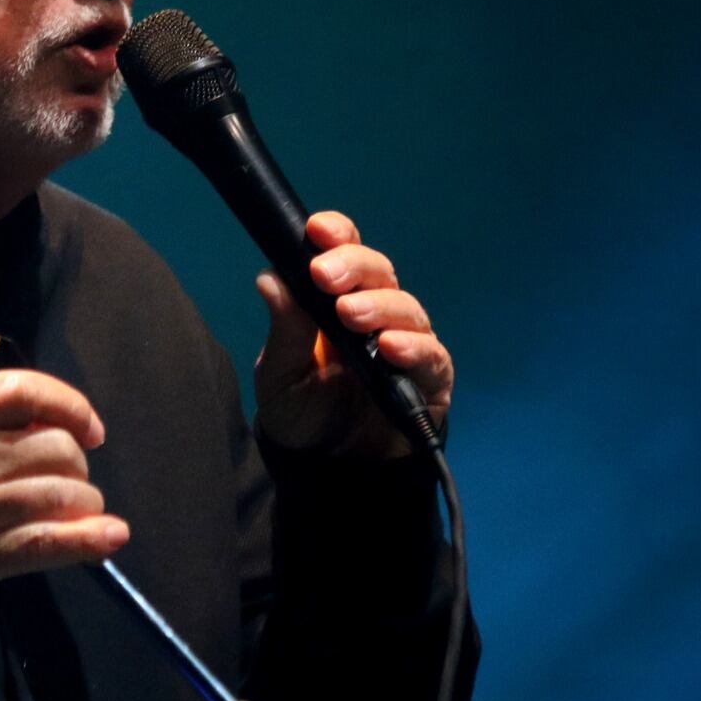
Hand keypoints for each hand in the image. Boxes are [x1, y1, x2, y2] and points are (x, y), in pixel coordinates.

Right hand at [0, 369, 128, 615]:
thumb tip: (70, 427)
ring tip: (76, 513)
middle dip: (77, 468)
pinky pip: (52, 541)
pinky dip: (90, 539)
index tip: (90, 429)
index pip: (21, 390)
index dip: (68, 404)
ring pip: (64, 494)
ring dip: (85, 506)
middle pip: (58, 448)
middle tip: (65, 482)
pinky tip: (112, 536)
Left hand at [253, 210, 453, 458]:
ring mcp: (407, 344)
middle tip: (325, 275)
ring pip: (405, 307)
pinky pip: (431, 356)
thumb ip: (283, 331)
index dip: (337, 235)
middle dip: (353, 266)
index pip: (344, 254)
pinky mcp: (430, 380)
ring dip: (379, 306)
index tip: (316, 230)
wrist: (327, 470)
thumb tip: (270, 278)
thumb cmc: (303, 415)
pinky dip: (413, 347)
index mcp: (336, 301)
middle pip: (378, 272)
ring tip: (350, 315)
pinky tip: (390, 347)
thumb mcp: (280, 375)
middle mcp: (376, 314)